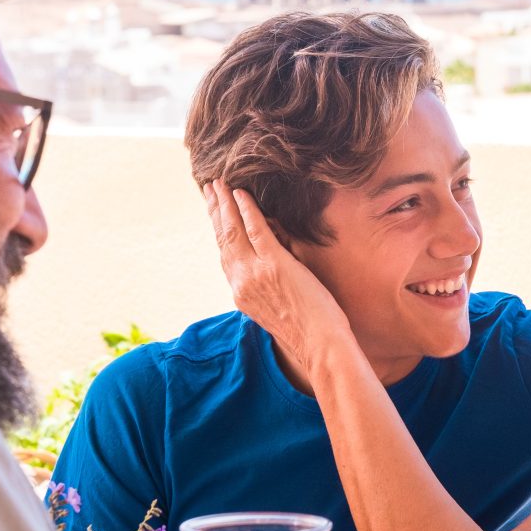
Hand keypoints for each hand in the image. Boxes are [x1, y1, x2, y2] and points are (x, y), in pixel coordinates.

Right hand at [204, 180, 350, 374]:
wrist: (320, 346)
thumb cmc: (310, 331)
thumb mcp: (278, 306)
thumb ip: (268, 284)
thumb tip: (273, 262)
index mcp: (242, 293)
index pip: (225, 254)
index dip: (218, 231)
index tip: (214, 212)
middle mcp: (241, 282)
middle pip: (223, 239)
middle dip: (215, 211)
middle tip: (210, 188)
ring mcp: (255, 273)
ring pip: (233, 231)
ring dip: (225, 204)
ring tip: (219, 184)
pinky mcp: (275, 265)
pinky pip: (256, 230)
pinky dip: (247, 210)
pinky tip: (241, 194)